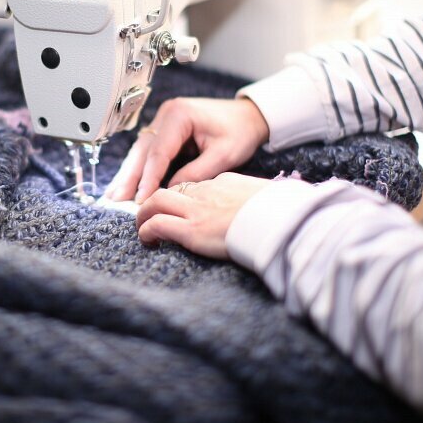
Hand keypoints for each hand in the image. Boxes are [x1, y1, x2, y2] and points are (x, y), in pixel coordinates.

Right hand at [105, 97, 269, 203]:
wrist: (249, 116)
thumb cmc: (240, 131)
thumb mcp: (223, 155)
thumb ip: (196, 173)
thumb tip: (170, 191)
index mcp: (179, 115)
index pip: (158, 152)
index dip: (148, 178)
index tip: (141, 200)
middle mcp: (166, 114)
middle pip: (143, 150)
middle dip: (129, 177)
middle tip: (115, 200)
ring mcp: (163, 120)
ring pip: (141, 151)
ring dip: (129, 174)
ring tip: (114, 195)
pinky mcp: (165, 129)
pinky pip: (148, 151)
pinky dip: (138, 169)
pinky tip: (126, 184)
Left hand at [135, 172, 272, 259]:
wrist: (279, 221)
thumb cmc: (280, 213)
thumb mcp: (264, 198)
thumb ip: (251, 200)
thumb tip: (257, 208)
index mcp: (224, 182)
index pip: (194, 187)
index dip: (182, 199)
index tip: (180, 210)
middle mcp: (206, 192)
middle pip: (170, 190)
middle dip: (155, 201)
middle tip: (149, 215)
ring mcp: (196, 210)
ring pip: (156, 202)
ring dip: (144, 214)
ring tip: (142, 228)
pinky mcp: (191, 230)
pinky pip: (157, 225)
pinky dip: (146, 231)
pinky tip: (147, 240)